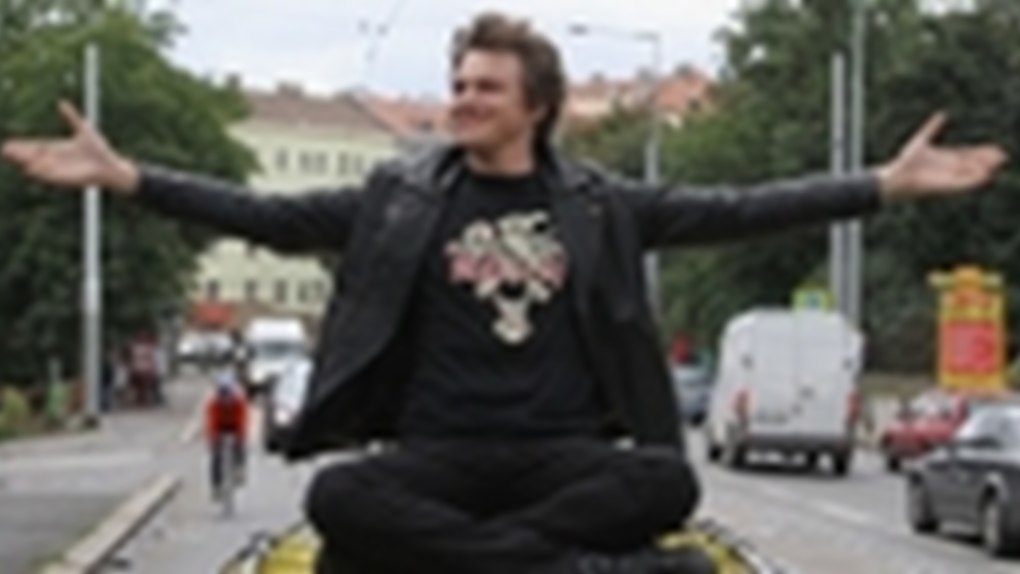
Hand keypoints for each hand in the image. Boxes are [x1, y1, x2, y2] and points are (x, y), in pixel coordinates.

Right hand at [1, 101, 138, 193]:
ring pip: (37, 167)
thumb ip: (71, 117)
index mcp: (57, 148)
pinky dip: (40, 172)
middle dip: (19, 154)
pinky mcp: (65, 179)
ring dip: (26, 162)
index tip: (8, 144)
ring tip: (13, 157)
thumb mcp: (83, 129)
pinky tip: (30, 169)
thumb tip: (61, 102)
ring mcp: (59, 170)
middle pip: (32, 157)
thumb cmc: (99, 149)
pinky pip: (49, 176)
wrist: (110, 165)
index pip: (35, 146)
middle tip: (5, 150)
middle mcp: (55, 160)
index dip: (22, 146)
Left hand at [877, 112, 1007, 198]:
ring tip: (998, 164)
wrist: (895, 176)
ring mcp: (948, 178)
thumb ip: (932, 127)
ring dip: (984, 169)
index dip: (983, 152)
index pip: (968, 154)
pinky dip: (974, 180)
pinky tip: (986, 176)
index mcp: (946, 158)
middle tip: (1003, 157)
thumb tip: (943, 113)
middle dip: (987, 160)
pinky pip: (963, 184)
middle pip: (973, 164)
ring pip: (971, 173)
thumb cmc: (906, 161)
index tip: (997, 149)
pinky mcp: (945, 187)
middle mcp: (949, 169)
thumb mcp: (922, 140)